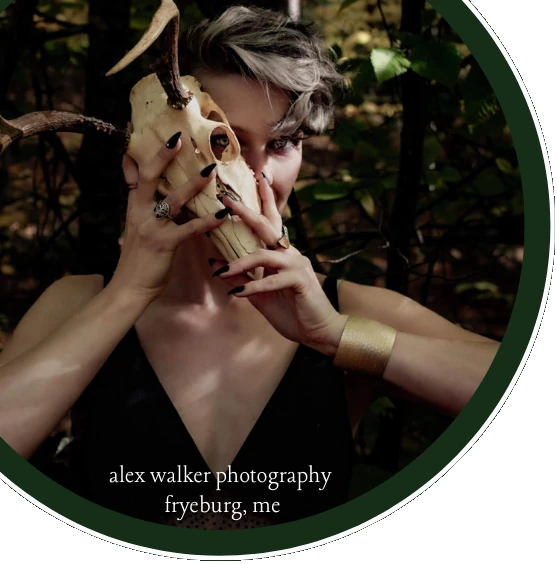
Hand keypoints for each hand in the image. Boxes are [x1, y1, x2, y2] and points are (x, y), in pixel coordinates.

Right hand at [109, 132, 229, 301]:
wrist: (129, 287)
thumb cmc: (139, 257)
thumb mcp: (136, 227)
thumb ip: (144, 206)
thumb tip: (153, 192)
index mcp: (134, 206)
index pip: (133, 174)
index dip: (135, 152)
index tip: (136, 127)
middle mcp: (140, 212)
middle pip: (149, 177)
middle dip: (163, 156)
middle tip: (179, 137)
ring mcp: (150, 227)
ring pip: (173, 200)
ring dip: (193, 184)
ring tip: (211, 171)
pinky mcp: (163, 244)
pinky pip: (188, 229)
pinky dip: (206, 221)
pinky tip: (222, 215)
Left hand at [210, 177, 347, 355]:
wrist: (319, 332)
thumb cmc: (291, 311)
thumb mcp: (260, 294)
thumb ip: (241, 277)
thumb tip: (216, 262)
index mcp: (282, 254)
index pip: (270, 223)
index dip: (261, 201)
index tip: (252, 180)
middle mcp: (290, 253)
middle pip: (267, 226)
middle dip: (247, 211)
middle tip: (227, 199)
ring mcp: (297, 265)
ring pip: (264, 255)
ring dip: (240, 262)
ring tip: (221, 271)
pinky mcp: (300, 281)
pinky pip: (272, 280)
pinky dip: (254, 286)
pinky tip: (238, 293)